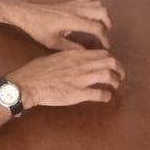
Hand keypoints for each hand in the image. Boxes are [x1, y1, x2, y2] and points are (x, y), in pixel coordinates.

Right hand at [8, 49, 125, 109]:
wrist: (29, 83)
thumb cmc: (37, 70)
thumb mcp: (55, 56)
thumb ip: (69, 57)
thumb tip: (77, 57)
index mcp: (76, 54)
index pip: (101, 53)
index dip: (110, 58)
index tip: (111, 64)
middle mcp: (82, 64)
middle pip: (110, 62)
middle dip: (119, 68)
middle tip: (120, 75)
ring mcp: (81, 79)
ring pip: (108, 76)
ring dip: (116, 81)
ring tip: (116, 85)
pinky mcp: (78, 93)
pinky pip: (99, 93)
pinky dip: (107, 96)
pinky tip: (107, 97)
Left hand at [16, 0, 112, 50]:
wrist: (28, 13)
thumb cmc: (38, 28)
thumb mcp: (53, 43)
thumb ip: (71, 48)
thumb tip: (85, 53)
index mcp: (73, 21)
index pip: (97, 27)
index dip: (104, 38)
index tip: (106, 47)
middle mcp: (77, 10)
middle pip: (102, 11)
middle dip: (108, 23)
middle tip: (105, 34)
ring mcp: (74, 4)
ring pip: (97, 4)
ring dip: (103, 15)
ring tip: (101, 26)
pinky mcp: (71, 2)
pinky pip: (89, 1)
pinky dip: (94, 8)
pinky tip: (90, 16)